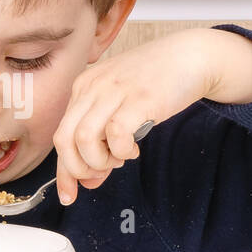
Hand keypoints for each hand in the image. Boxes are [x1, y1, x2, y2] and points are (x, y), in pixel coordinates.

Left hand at [53, 30, 225, 205]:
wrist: (190, 56)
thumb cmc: (155, 84)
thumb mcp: (121, 108)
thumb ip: (102, 142)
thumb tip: (89, 181)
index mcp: (83, 87)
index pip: (61, 135)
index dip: (64, 171)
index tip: (70, 195)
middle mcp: (93, 87)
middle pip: (64, 138)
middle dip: (77, 168)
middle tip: (100, 173)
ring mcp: (114, 90)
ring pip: (83, 137)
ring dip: (99, 161)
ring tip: (119, 159)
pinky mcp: (139, 98)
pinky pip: (116, 133)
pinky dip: (121, 151)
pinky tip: (133, 148)